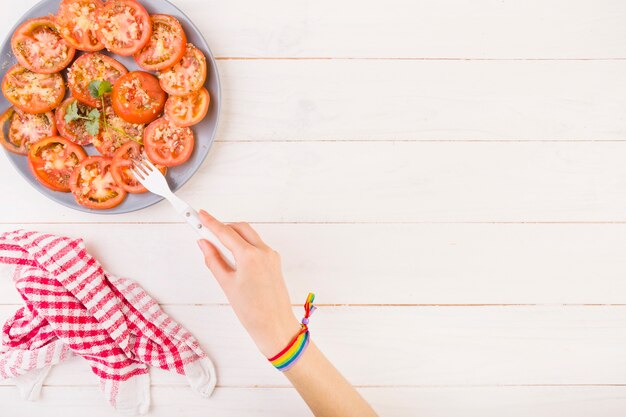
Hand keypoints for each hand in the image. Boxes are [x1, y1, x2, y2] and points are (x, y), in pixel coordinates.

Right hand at [196, 210, 300, 357]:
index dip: (210, 222)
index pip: (226, 232)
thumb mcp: (226, 284)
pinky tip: (234, 255)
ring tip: (218, 244)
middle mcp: (263, 251)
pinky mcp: (275, 263)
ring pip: (250, 236)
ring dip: (235, 235)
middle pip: (240, 228)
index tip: (200, 214)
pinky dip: (244, 245)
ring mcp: (271, 256)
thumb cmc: (252, 311)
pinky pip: (257, 246)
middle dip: (223, 226)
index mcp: (249, 256)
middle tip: (207, 229)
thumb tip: (204, 244)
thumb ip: (213, 260)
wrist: (275, 326)